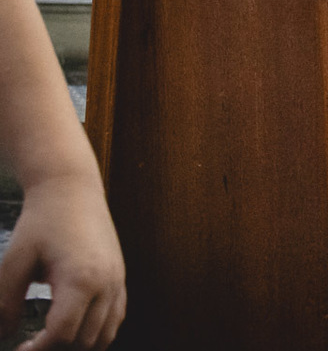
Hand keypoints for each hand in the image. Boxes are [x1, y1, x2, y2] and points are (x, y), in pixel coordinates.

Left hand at [0, 178, 124, 350]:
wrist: (72, 188)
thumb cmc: (42, 220)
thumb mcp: (14, 260)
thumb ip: (4, 302)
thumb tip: (2, 335)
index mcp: (80, 279)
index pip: (62, 335)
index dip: (37, 350)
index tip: (18, 349)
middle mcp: (106, 283)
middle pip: (85, 341)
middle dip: (56, 349)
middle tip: (30, 344)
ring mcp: (117, 280)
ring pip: (104, 335)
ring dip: (78, 345)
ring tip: (51, 338)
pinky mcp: (120, 276)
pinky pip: (116, 318)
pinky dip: (96, 332)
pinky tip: (73, 327)